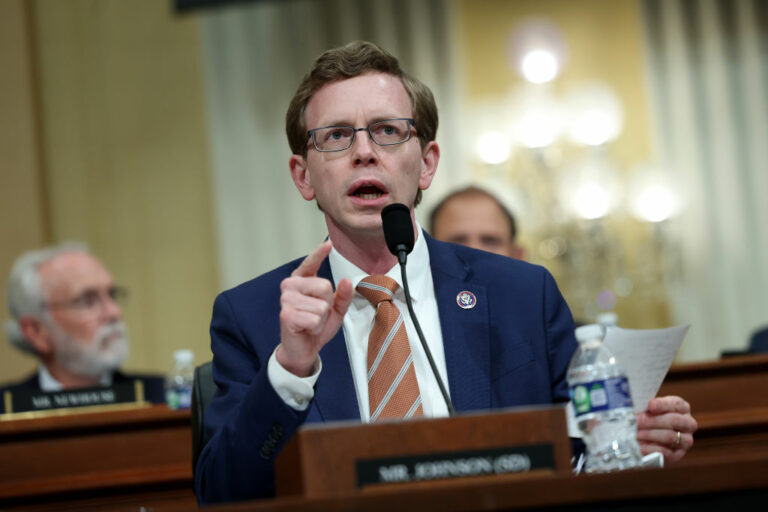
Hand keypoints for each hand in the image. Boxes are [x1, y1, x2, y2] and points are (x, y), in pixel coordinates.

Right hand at [277, 240, 353, 376]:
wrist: (303, 349)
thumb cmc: (316, 326)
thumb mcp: (336, 310)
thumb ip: (343, 295)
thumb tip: (346, 281)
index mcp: (301, 280)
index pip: (310, 263)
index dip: (319, 253)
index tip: (328, 244)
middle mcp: (290, 286)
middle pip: (324, 286)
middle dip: (327, 305)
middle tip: (317, 315)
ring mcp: (286, 299)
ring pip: (321, 305)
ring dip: (322, 319)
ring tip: (311, 322)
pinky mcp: (286, 315)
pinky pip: (315, 319)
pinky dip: (316, 327)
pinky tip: (306, 329)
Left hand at [636, 395, 697, 461]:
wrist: (648, 440)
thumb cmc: (648, 418)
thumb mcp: (649, 410)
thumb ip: (646, 408)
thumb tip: (637, 407)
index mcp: (682, 408)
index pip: (676, 404)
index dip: (662, 404)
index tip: (650, 405)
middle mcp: (688, 424)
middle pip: (673, 420)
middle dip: (652, 420)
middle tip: (636, 421)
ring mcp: (686, 440)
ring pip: (669, 436)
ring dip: (650, 434)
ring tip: (635, 433)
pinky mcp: (678, 455)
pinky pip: (666, 452)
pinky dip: (651, 448)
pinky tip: (640, 446)